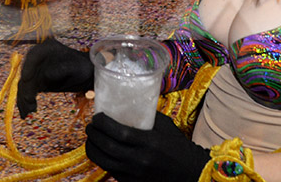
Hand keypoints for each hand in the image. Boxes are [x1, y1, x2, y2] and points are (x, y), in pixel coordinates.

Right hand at [16, 37, 93, 118]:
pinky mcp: (36, 82)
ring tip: (28, 112)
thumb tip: (46, 75)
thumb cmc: (82, 67)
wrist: (85, 73)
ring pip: (24, 84)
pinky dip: (25, 102)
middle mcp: (38, 58)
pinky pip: (27, 92)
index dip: (28, 67)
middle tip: (29, 101)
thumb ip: (61, 69)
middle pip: (26, 72)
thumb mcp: (75, 67)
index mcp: (48, 48)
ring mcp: (35, 70)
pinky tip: (27, 112)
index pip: (33, 55)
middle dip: (25, 88)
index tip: (26, 79)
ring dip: (24, 99)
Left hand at [85, 112, 210, 181]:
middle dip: (93, 135)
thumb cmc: (178, 147)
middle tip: (91, 125)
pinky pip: (110, 171)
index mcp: (149, 143)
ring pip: (103, 162)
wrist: (189, 172)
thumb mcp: (165, 128)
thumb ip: (147, 117)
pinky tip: (102, 151)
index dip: (103, 124)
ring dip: (93, 148)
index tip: (98, 116)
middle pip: (107, 147)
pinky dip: (102, 160)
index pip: (119, 133)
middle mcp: (139, 160)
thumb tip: (128, 105)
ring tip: (92, 138)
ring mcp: (134, 174)